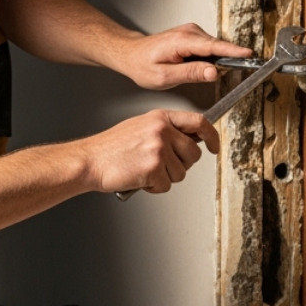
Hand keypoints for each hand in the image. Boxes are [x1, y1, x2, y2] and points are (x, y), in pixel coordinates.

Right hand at [83, 109, 219, 194]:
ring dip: (165, 178)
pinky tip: (139, 178)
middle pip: (193, 154)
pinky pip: (166, 185)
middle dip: (181, 165)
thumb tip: (191, 139)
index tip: (214, 147)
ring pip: (181, 173)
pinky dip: (153, 188)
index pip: (199, 122)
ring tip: (144, 170)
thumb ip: (166, 130)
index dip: (211, 136)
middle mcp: (162, 130)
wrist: (91, 160)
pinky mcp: (153, 167)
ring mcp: (158, 148)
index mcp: (161, 117)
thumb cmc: (112, 148)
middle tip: (161, 166)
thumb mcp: (141, 127)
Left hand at [116, 24, 252, 89]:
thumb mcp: (164, 76)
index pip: (213, 46)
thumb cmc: (143, 65)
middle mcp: (188, 32)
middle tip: (237, 72)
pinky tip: (203, 68)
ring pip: (214, 47)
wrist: (131, 54)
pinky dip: (213, 57)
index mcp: (181, 41)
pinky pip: (209, 47)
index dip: (233, 52)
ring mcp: (191, 32)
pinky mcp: (193, 36)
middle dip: (230, 58)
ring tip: (210, 73)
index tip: (248, 55)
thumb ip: (191, 73)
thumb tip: (213, 72)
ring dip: (220, 60)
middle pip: (217, 46)